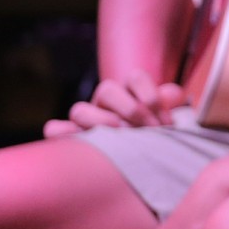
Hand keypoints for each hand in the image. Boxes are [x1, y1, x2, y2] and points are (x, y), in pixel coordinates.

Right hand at [44, 72, 186, 137]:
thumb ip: (169, 100)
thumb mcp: (166, 114)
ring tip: (120, 136)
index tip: (166, 121)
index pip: (136, 77)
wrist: (143, 151)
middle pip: (107, 89)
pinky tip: (75, 143)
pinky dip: (61, 133)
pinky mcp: (73, 136)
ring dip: (100, 122)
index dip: (152, 96)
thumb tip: (172, 95)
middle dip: (131, 109)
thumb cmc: (155, 129)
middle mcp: (105, 99)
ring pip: (79, 109)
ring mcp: (87, 117)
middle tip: (148, 130)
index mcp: (129, 88)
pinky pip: (56, 129)